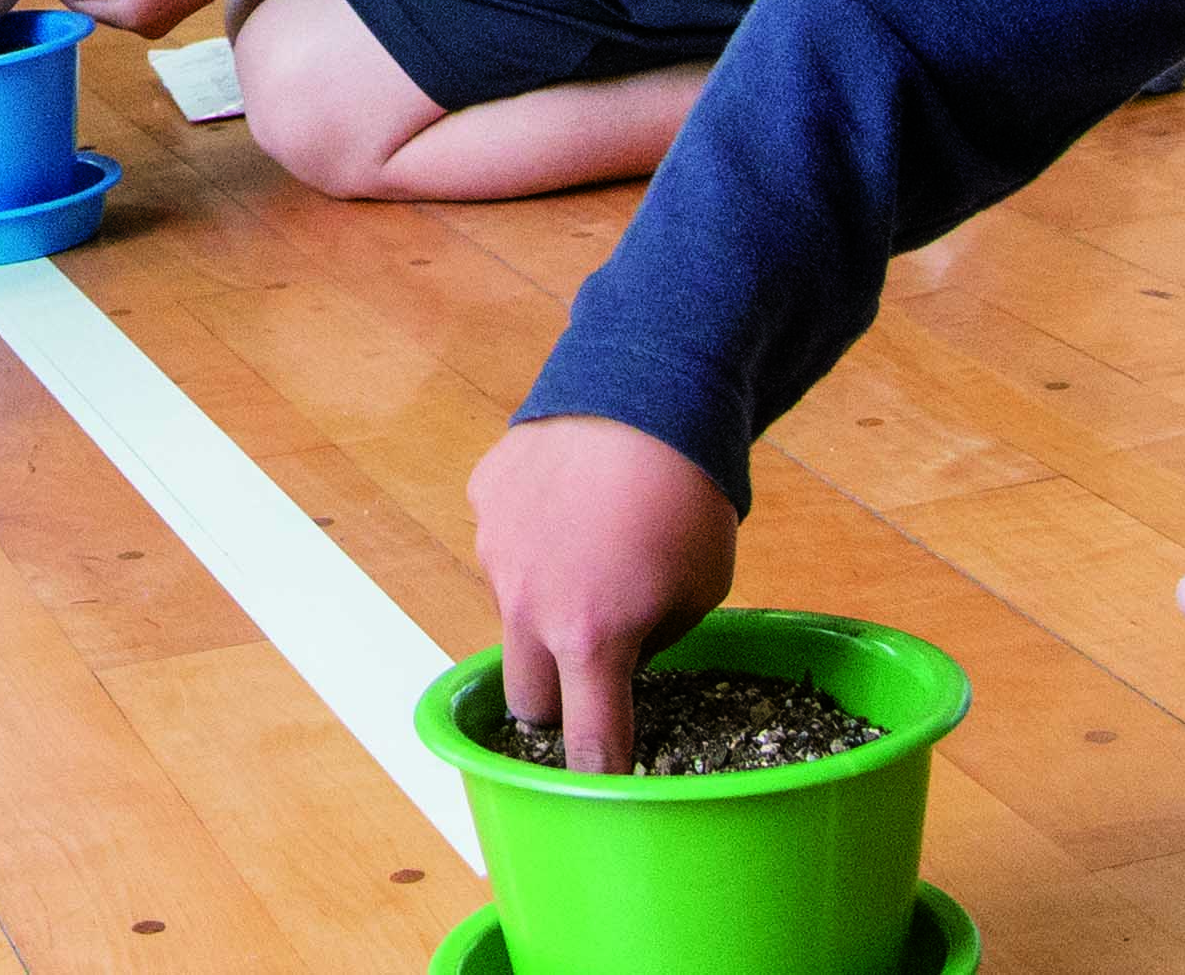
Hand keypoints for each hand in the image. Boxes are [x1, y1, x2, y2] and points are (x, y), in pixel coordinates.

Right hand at [471, 417, 739, 772]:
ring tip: (595, 550)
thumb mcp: (698, 592)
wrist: (651, 391)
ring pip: (513, 607)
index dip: (598, 776)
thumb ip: (652, 640)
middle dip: (557, 702)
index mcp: (591, 637)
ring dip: (545, 604)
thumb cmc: (690, 500)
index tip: (603, 793)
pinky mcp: (485, 497)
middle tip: (591, 674)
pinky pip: (504, 538)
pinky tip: (573, 502)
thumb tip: (626, 653)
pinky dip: (534, 537)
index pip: (588, 741)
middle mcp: (528, 602)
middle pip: (526, 697)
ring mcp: (496, 547)